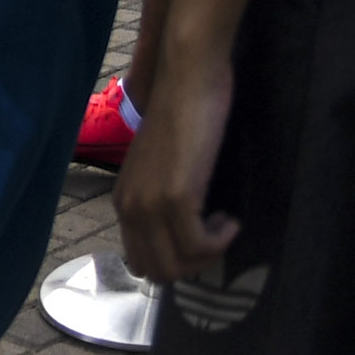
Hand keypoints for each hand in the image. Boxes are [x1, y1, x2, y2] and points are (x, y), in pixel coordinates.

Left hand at [115, 34, 239, 282]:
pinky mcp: (175, 196)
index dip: (177, 260)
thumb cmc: (183, 119)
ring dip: (209, 254)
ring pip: (176, 265)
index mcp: (123, 202)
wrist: (187, 83)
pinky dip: (220, 241)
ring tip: (224, 224)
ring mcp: (149, 203)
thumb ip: (163, 198)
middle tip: (216, 238)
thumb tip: (182, 233)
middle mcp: (129, 207)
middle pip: (156, 271)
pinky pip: (198, 245)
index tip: (202, 238)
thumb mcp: (164, 168)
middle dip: (193, 264)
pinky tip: (230, 218)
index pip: (141, 261)